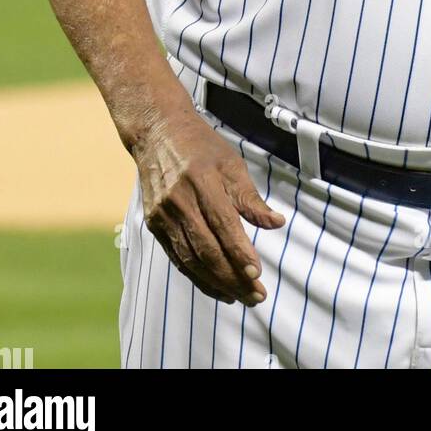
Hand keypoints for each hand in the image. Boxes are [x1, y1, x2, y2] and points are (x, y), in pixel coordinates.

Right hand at [131, 107, 284, 305]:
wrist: (157, 133)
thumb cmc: (201, 146)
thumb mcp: (231, 163)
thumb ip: (250, 197)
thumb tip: (276, 223)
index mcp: (202, 180)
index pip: (223, 223)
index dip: (239, 251)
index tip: (257, 274)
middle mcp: (179, 200)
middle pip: (207, 248)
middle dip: (232, 276)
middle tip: (256, 295)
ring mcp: (163, 215)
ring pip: (191, 259)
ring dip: (217, 283)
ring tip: (240, 297)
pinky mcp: (154, 225)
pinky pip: (177, 258)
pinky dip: (197, 277)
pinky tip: (216, 288)